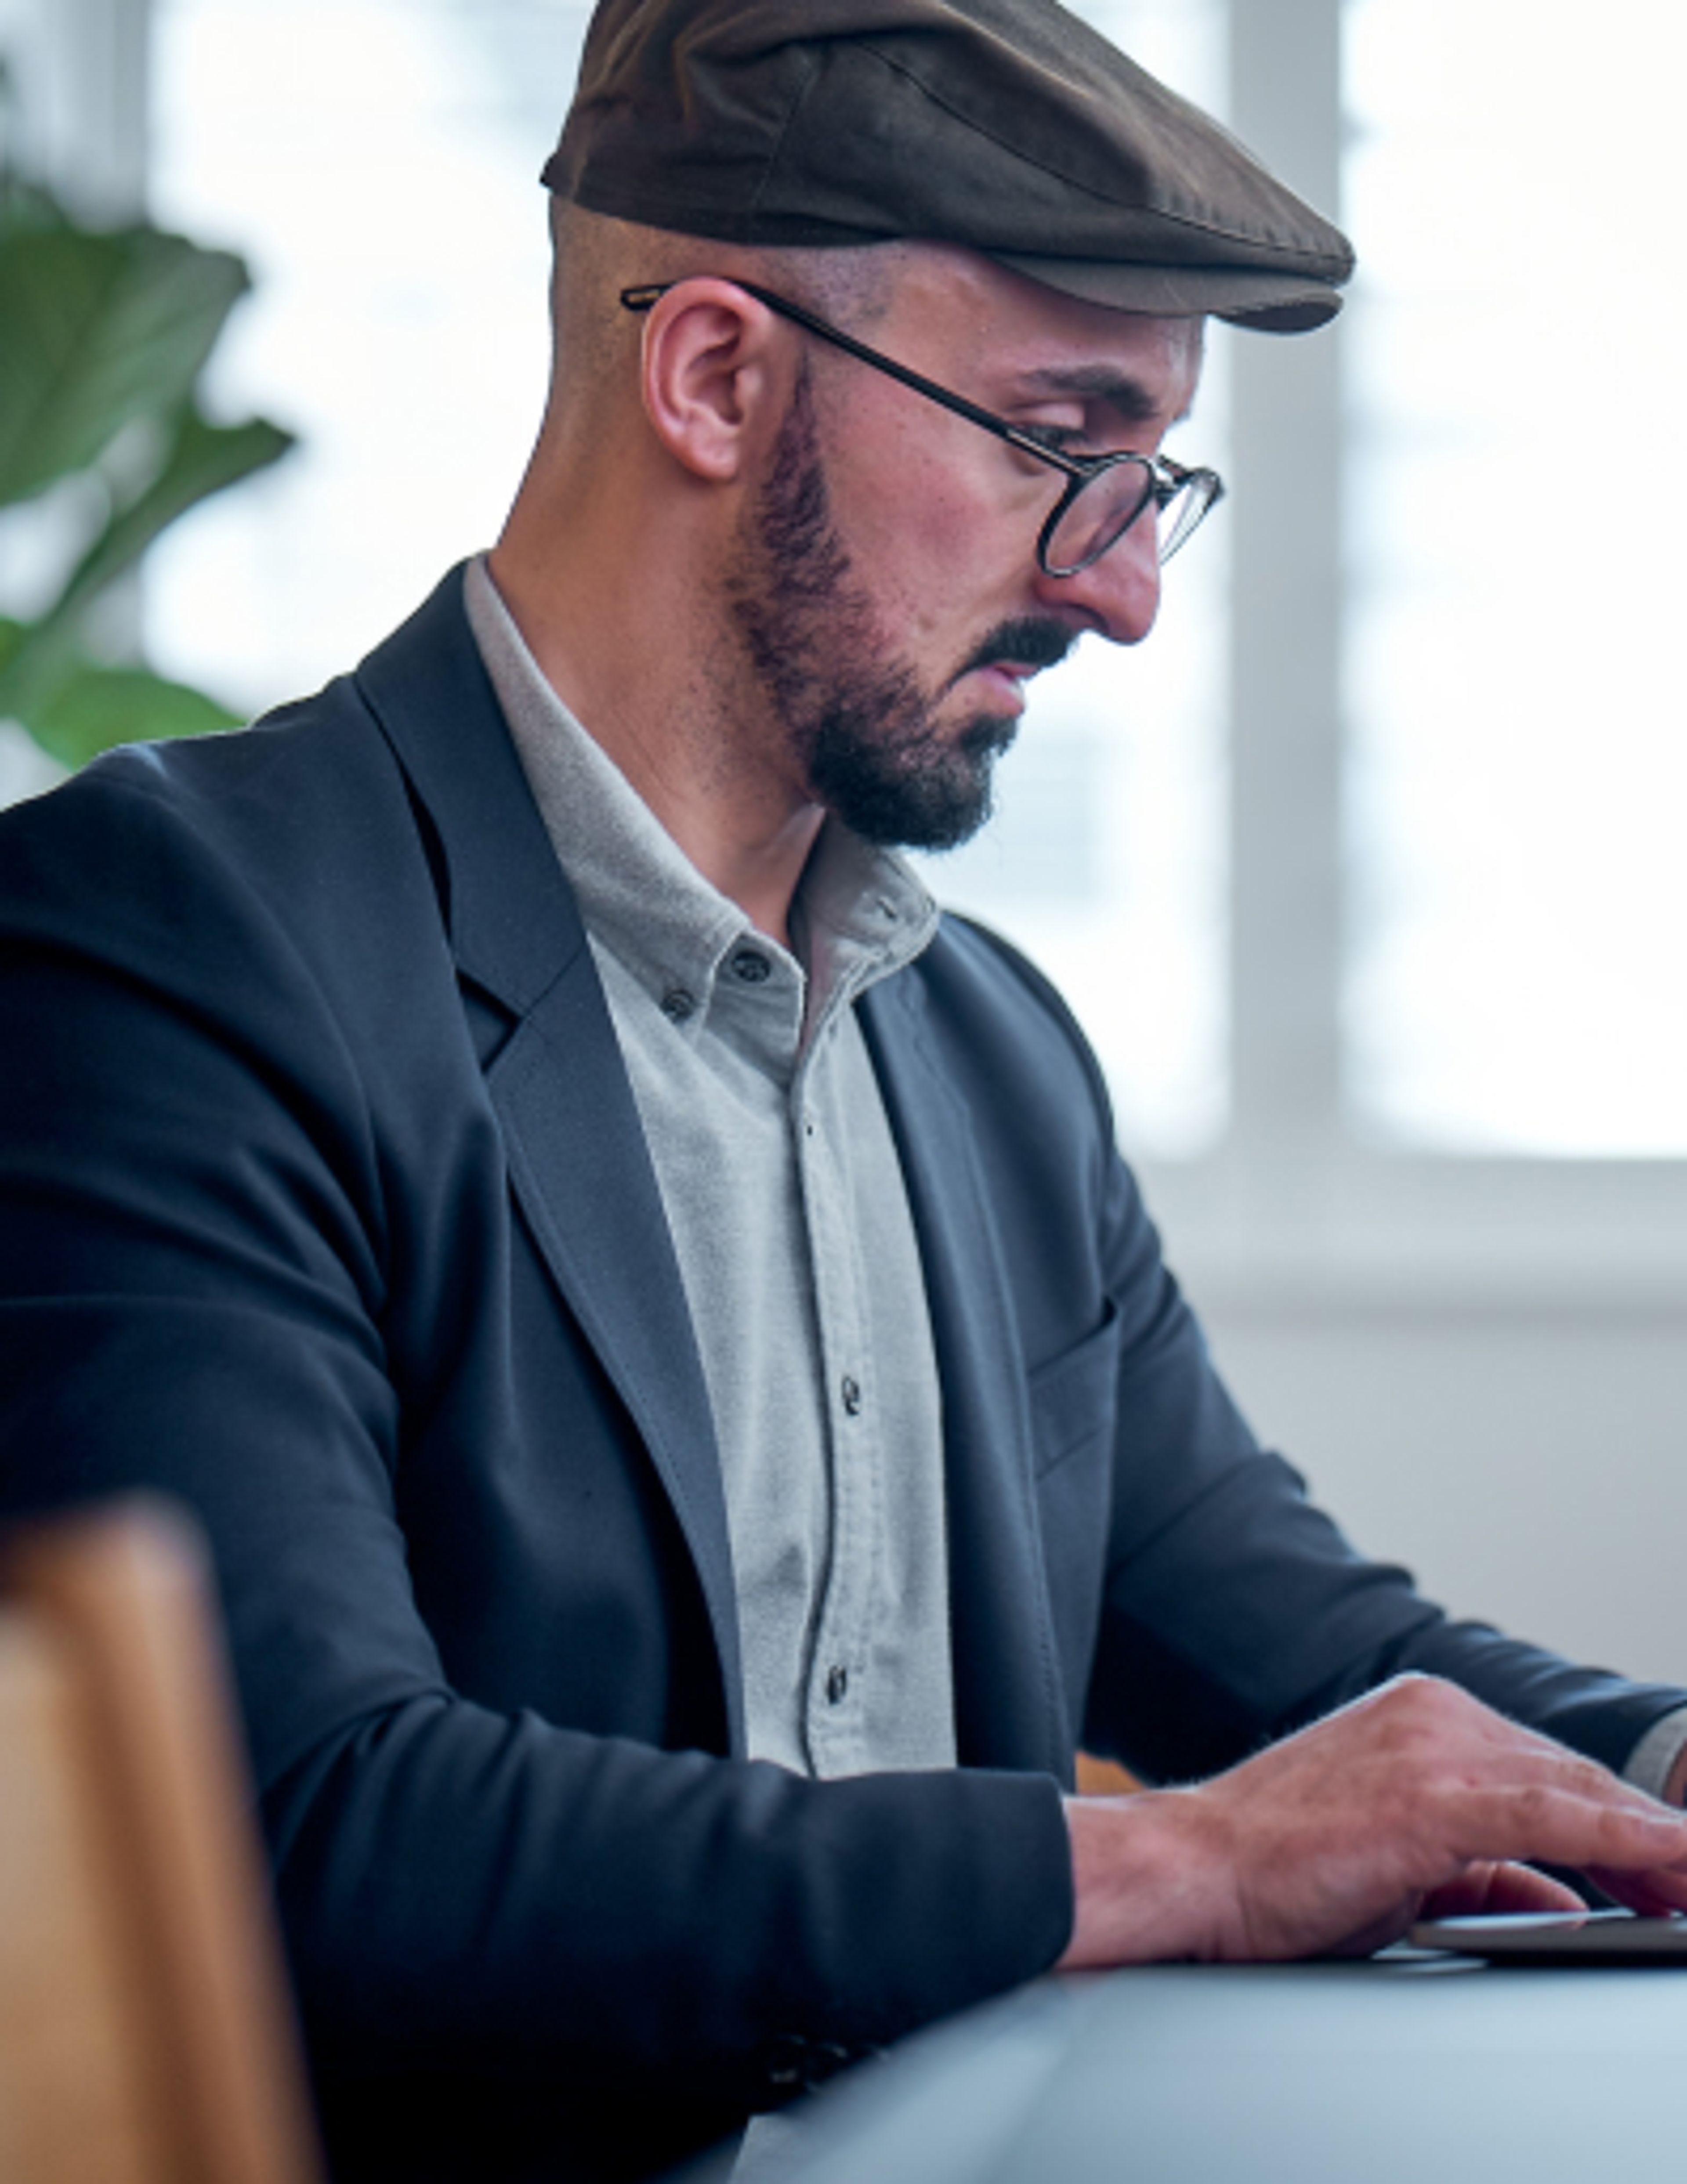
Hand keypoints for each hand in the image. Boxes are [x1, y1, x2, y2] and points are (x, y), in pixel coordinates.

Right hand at [1059, 1674, 1686, 1967]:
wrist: (1198, 1863)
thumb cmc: (1282, 1865)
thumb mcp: (1403, 1865)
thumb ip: (1486, 1873)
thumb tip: (1562, 1900)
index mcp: (1424, 1717)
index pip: (1549, 1770)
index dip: (1621, 1825)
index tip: (1671, 1869)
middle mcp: (1435, 1713)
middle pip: (1574, 1777)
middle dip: (1646, 1840)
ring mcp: (1432, 1747)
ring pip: (1575, 1791)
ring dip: (1651, 1844)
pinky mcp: (1428, 1794)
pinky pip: (1551, 1816)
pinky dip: (1623, 1837)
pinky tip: (1671, 1855)